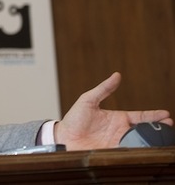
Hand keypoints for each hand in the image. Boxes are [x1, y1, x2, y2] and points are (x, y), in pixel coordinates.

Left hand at [55, 72, 171, 149]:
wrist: (63, 137)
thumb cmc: (74, 118)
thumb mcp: (88, 100)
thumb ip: (103, 89)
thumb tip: (116, 75)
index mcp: (118, 118)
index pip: (140, 116)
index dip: (154, 116)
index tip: (166, 115)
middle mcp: (121, 131)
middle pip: (145, 130)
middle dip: (158, 129)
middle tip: (169, 127)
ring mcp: (118, 143)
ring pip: (140, 142)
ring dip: (151, 141)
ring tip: (162, 138)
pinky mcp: (113, 153)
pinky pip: (128, 153)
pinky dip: (138, 152)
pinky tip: (145, 150)